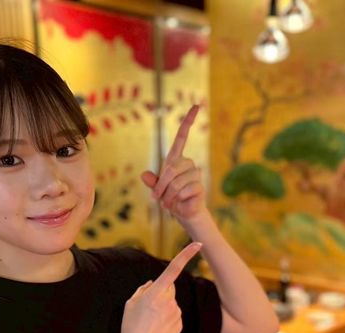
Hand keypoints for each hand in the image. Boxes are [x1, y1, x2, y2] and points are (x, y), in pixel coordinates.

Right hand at [120, 242, 202, 332]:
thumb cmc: (130, 328)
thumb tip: (153, 283)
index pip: (173, 270)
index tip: (197, 244)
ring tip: (151, 321)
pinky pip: (175, 313)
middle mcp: (169, 302)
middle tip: (147, 309)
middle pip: (169, 287)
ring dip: (163, 306)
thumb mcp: (130, 305)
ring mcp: (176, 313)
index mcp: (155, 294)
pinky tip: (158, 328)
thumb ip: (143, 290)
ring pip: (172, 301)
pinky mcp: (180, 323)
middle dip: (161, 292)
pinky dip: (167, 317)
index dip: (186, 255)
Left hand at [140, 105, 205, 222]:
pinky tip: (180, 203)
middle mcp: (188, 164)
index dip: (188, 122)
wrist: (184, 213)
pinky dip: (177, 199)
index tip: (196, 106)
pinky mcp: (200, 186)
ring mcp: (196, 175)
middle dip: (162, 185)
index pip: (182, 137)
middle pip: (171, 168)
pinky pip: (184, 190)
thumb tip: (144, 175)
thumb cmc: (171, 199)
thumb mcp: (157, 189)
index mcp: (176, 160)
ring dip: (169, 195)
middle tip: (157, 198)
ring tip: (169, 202)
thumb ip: (152, 182)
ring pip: (177, 181)